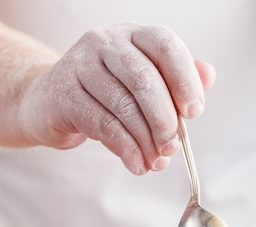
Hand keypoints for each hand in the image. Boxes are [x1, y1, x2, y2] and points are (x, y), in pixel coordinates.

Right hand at [17, 23, 215, 174]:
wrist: (46, 102)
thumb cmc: (102, 93)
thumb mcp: (140, 83)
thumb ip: (175, 79)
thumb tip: (209, 76)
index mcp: (132, 34)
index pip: (165, 45)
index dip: (184, 79)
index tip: (194, 112)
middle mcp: (105, 42)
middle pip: (143, 78)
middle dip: (164, 119)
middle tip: (172, 147)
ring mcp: (80, 65)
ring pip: (123, 106)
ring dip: (145, 141)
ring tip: (155, 162)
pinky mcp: (63, 93)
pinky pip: (102, 124)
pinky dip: (124, 149)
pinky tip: (135, 163)